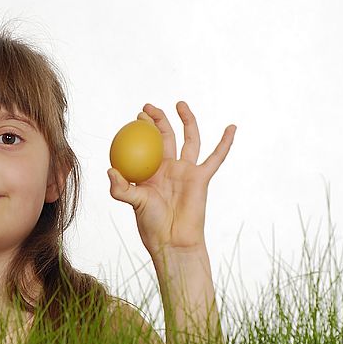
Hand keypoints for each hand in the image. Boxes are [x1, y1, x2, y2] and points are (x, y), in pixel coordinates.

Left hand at [107, 101, 235, 255]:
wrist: (173, 239)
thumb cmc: (151, 223)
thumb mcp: (133, 202)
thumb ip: (120, 187)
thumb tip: (110, 169)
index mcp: (151, 171)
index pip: (146, 144)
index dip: (143, 128)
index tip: (138, 115)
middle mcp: (169, 168)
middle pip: (166, 136)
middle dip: (158, 120)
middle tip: (148, 107)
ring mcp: (187, 171)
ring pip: (189, 139)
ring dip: (187, 121)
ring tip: (180, 104)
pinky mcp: (202, 178)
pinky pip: (216, 157)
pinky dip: (225, 142)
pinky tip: (231, 127)